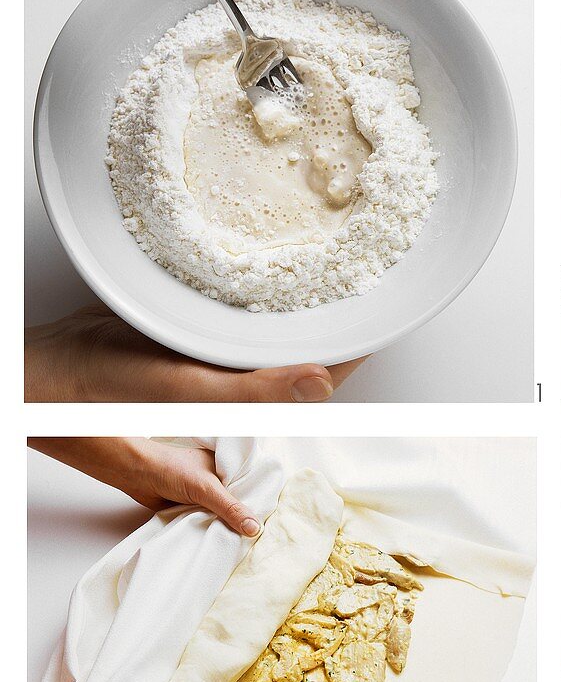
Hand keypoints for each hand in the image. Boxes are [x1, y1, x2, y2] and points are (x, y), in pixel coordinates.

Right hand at [25, 305, 364, 402]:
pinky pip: (246, 326)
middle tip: (371, 280)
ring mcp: (224, 367)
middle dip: (339, 328)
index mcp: (252, 408)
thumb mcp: (185, 388)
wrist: (50, 368)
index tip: (389, 316)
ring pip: (279, 340)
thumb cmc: (108, 388)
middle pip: (307, 359)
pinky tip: (274, 279)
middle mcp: (244, 390)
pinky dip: (264, 304)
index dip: (358, 350)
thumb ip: (253, 392)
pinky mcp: (202, 347)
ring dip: (303, 313)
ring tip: (337, 273)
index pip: (324, 377)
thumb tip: (322, 384)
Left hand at [30, 437, 269, 535]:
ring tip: (242, 545)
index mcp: (228, 469)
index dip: (261, 505)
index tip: (271, 524)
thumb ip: (230, 509)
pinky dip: (210, 530)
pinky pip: (207, 522)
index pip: (252, 488)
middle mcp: (218, 482)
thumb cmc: (170, 469)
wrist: (135, 474)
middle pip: (238, 505)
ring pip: (222, 515)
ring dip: (226, 527)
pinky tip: (220, 541)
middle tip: (258, 539)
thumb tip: (255, 529)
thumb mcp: (207, 489)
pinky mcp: (191, 508)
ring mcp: (204, 496)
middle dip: (244, 520)